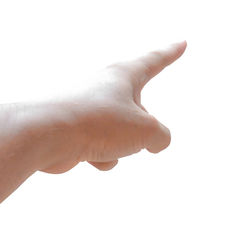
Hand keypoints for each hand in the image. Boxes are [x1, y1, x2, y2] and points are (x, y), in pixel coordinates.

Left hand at [41, 41, 186, 172]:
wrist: (48, 136)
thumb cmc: (98, 123)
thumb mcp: (145, 129)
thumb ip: (160, 135)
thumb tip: (156, 143)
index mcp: (123, 77)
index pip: (155, 61)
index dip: (171, 53)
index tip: (181, 44)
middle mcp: (106, 90)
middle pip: (138, 112)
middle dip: (140, 130)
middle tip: (135, 136)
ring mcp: (92, 111)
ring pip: (123, 135)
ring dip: (122, 146)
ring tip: (106, 143)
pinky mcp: (80, 131)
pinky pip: (104, 148)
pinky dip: (103, 156)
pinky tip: (91, 155)